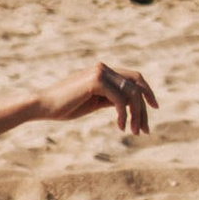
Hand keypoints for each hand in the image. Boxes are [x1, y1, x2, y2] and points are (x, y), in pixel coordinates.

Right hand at [33, 59, 157, 134]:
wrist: (44, 105)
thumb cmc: (65, 106)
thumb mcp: (93, 102)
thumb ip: (110, 99)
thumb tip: (129, 105)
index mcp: (102, 71)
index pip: (134, 77)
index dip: (147, 91)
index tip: (154, 108)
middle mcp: (103, 68)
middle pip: (136, 85)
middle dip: (144, 108)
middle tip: (144, 130)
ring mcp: (99, 72)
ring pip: (131, 93)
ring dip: (136, 114)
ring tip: (134, 131)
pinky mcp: (96, 81)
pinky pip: (120, 99)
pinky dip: (124, 115)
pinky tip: (120, 127)